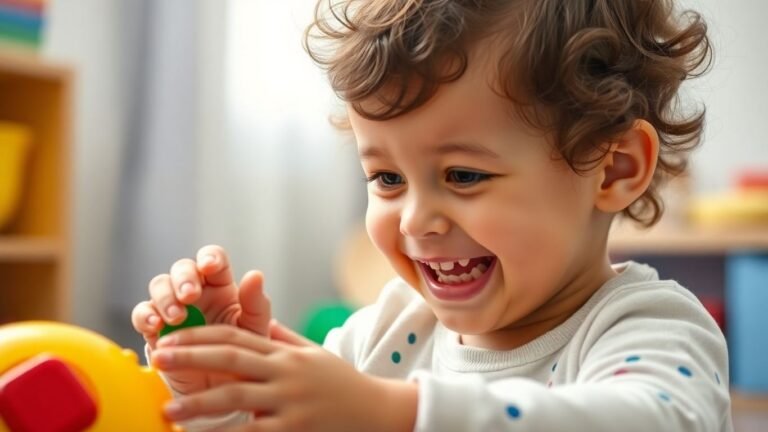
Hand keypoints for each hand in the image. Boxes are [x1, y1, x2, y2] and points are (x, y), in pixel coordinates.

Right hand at [131, 245, 270, 394]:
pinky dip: (145, 316)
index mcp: (221, 285)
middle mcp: (194, 292)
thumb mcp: (254, 330)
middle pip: (182, 268)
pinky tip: (155, 326)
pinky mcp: (155, 329)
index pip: (213, 259)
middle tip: (190, 296)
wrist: (221, 389)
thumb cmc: (242, 354)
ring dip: (165, 297)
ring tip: (177, 317)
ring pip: (159, 285)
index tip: (209, 266)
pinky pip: (142, 314)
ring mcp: (172, 308)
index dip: (209, 257)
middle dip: (183, 278)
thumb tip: (255, 274)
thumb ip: (256, 303)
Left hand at [150, 323, 417, 431]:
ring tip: (169, 410)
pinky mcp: (295, 429)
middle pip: (230, 358)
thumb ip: (283, 339)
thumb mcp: (313, 355)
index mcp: (286, 352)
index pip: (236, 335)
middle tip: (158, 358)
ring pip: (236, 396)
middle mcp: (286, 371)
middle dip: (191, 357)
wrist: (379, 412)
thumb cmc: (342, 384)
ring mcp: (291, 401)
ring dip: (198, 403)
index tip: (171, 338)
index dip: (200, 335)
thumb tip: (259, 321)